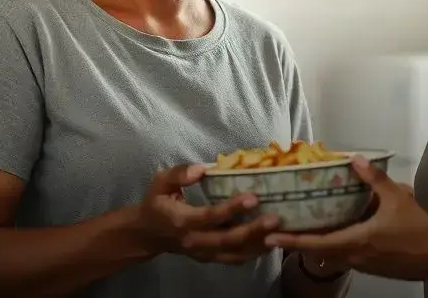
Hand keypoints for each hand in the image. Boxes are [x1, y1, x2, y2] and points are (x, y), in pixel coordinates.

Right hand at [140, 164, 280, 264]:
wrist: (147, 234)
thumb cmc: (156, 203)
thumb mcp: (160, 182)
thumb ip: (179, 174)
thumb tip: (202, 168)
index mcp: (181, 220)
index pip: (210, 216)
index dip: (231, 208)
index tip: (253, 197)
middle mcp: (194, 240)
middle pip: (227, 239)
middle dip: (252, 230)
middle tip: (275, 219)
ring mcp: (203, 252)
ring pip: (234, 253)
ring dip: (258, 245)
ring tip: (280, 234)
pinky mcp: (209, 258)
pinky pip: (233, 259)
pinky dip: (253, 253)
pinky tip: (270, 243)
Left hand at [265, 157, 427, 280]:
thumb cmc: (417, 229)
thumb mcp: (398, 198)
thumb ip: (375, 179)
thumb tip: (355, 159)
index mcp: (356, 240)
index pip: (317, 243)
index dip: (293, 240)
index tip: (271, 236)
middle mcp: (353, 256)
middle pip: (317, 253)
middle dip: (296, 244)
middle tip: (275, 233)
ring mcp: (361, 264)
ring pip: (329, 257)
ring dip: (312, 247)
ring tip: (297, 233)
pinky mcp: (369, 267)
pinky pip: (342, 258)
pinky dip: (329, 248)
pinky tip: (329, 237)